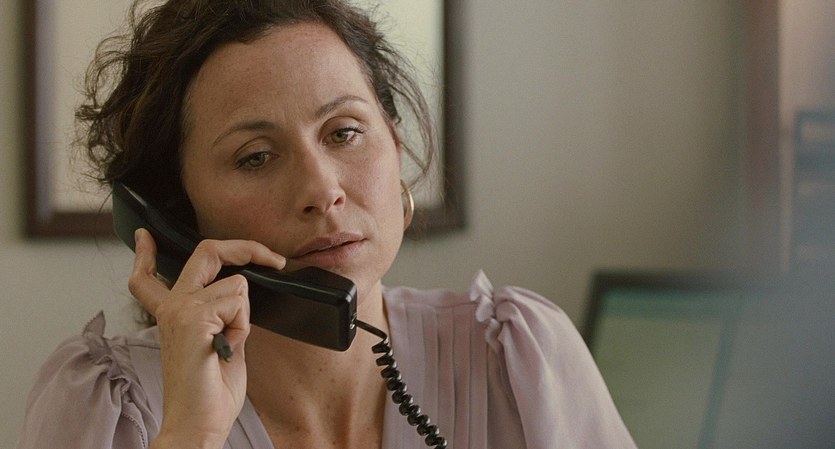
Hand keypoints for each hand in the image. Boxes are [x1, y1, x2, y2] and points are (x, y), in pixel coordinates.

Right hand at [129, 228, 284, 448]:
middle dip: (247, 248)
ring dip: (244, 317)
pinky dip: (242, 327)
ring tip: (227, 346)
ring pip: (236, 284)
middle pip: (206, 253)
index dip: (146, 253)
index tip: (146, 236)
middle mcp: (171, 307)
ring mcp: (179, 308)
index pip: (149, 277)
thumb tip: (237, 293)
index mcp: (172, 314)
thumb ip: (222, 315)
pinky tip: (225, 349)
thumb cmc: (210, 394)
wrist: (199, 424)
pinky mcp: (193, 317)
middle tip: (273, 260)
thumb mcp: (221, 343)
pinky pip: (238, 302)